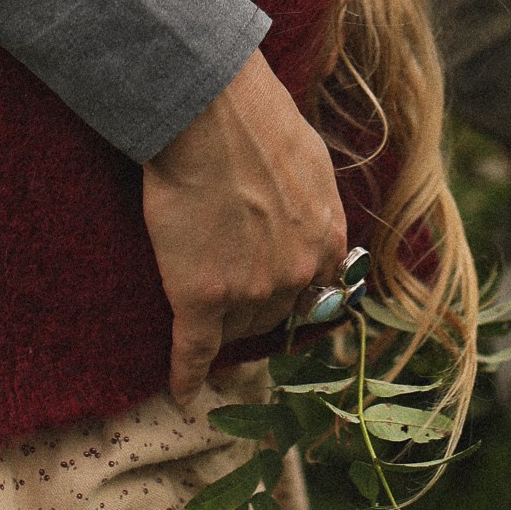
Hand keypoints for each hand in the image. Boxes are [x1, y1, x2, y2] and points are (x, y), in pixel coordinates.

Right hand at [143, 53, 345, 401]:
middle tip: (223, 283)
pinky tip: (183, 394)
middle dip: (252, 303)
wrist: (210, 115)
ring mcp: (250, 290)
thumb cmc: (258, 120)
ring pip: (235, 325)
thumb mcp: (312, 161)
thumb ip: (315, 202)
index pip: (312, 289)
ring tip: (198, 308)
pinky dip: (187, 374)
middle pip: (272, 312)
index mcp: (327, 241)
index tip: (271, 296)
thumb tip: (313, 219)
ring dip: (220, 321)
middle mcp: (297, 274)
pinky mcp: (201, 297)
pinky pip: (195, 349)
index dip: (286, 291)